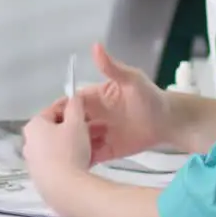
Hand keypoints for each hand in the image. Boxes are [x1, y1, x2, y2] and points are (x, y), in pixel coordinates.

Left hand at [21, 94, 92, 184]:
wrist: (65, 190)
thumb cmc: (68, 150)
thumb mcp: (76, 123)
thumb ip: (76, 106)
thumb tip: (74, 97)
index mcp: (34, 127)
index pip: (53, 110)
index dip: (71, 107)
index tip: (86, 108)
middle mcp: (30, 144)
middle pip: (58, 130)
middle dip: (80, 127)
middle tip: (98, 127)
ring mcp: (36, 163)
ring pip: (61, 147)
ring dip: (80, 142)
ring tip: (100, 143)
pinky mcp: (44, 179)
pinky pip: (61, 162)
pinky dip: (75, 158)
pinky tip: (91, 159)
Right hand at [46, 43, 172, 164]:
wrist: (170, 122)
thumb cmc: (151, 97)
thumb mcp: (132, 79)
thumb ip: (113, 67)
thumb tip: (95, 46)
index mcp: (95, 98)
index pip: (70, 104)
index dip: (57, 110)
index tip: (45, 120)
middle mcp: (94, 116)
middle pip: (70, 125)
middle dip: (58, 133)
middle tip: (47, 144)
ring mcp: (100, 134)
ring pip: (77, 142)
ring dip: (68, 149)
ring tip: (58, 159)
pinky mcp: (108, 150)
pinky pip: (90, 156)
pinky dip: (81, 162)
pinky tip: (74, 169)